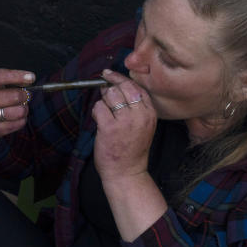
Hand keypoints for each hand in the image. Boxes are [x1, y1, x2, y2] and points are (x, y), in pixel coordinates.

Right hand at [0, 68, 36, 146]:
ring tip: (20, 107)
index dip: (17, 76)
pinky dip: (22, 119)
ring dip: (24, 108)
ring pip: (19, 111)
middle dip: (25, 95)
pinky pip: (18, 123)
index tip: (31, 77)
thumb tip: (29, 79)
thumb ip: (9, 78)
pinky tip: (16, 116)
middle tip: (24, 95)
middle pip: (14, 96)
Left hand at [91, 68, 156, 182]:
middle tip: (103, 93)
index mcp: (149, 113)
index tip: (109, 74)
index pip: (135, 86)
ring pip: (109, 95)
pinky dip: (96, 112)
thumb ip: (133, 105)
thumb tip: (112, 85)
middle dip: (109, 88)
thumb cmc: (131, 148)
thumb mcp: (142, 124)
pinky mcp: (110, 127)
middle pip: (122, 87)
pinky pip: (98, 107)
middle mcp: (140, 114)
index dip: (120, 78)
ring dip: (103, 102)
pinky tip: (100, 122)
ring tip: (106, 116)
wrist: (127, 172)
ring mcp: (125, 121)